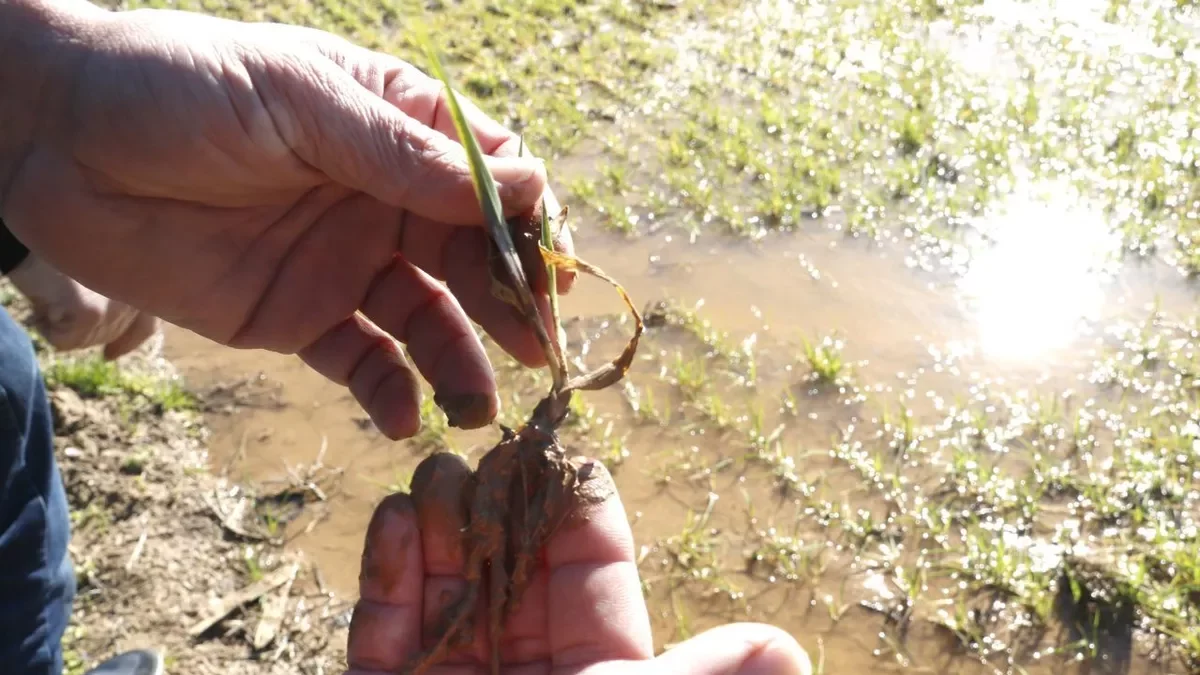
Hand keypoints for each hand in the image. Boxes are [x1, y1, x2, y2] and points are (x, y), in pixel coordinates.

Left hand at [1, 2, 573, 437]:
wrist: (57, 141)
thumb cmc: (180, 88)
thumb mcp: (299, 102)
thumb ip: (400, 153)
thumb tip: (523, 187)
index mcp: (396, 131)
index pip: (491, 179)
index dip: (528, 223)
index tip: (551, 268)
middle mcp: (384, 200)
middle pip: (472, 258)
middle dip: (511, 304)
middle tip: (538, 351)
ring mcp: (344, 262)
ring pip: (428, 319)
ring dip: (461, 361)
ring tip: (480, 407)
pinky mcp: (299, 317)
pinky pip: (361, 361)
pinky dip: (388, 392)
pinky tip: (403, 416)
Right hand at [8, 253, 158, 358]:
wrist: (34, 243)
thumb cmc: (63, 256)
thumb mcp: (98, 280)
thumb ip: (118, 308)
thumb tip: (111, 355)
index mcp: (147, 283)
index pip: (147, 327)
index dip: (127, 343)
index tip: (109, 356)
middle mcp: (138, 296)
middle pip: (110, 335)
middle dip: (86, 329)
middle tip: (64, 306)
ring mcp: (118, 305)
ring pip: (86, 341)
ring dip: (66, 327)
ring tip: (55, 297)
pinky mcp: (92, 313)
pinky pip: (66, 342)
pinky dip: (50, 330)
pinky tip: (44, 307)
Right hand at [345, 453, 811, 674]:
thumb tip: (787, 650)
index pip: (592, 578)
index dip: (578, 513)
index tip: (561, 452)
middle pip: (513, 570)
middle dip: (498, 505)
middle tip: (485, 447)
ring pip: (447, 589)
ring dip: (438, 525)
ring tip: (435, 468)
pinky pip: (387, 634)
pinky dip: (387, 576)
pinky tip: (392, 517)